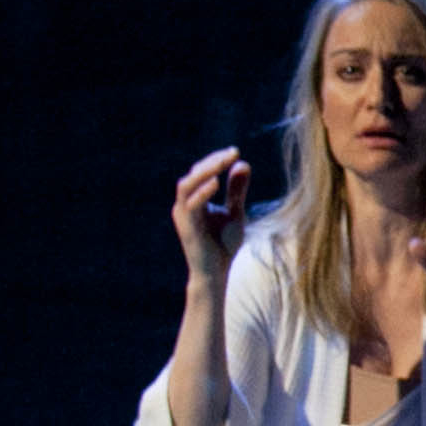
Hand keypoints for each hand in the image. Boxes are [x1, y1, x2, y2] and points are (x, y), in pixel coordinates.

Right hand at [171, 146, 251, 286]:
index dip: (217, 160)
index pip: (202, 172)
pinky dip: (202, 192)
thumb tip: (243, 164)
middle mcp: (185, 204)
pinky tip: (216, 183)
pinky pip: (190, 204)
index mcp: (195, 199)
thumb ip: (236, 190)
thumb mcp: (235, 212)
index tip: (236, 152)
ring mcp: (183, 215)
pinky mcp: (186, 227)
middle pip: (194, 174)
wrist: (216, 273)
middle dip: (213, 162)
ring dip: (206, 172)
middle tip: (232, 153)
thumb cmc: (223, 244)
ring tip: (223, 162)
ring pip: (187, 185)